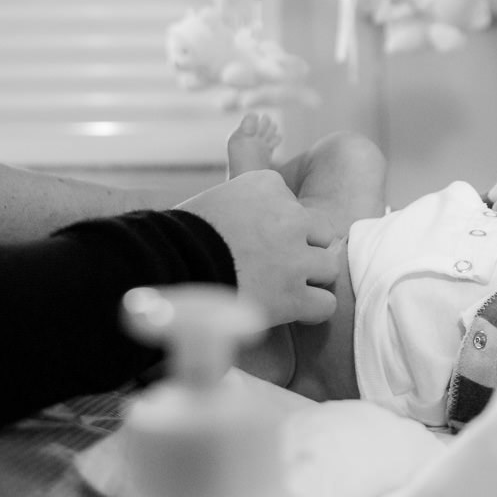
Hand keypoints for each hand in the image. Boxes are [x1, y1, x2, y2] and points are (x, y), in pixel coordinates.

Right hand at [177, 171, 338, 325]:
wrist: (168, 268)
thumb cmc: (181, 235)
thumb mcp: (218, 197)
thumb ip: (245, 200)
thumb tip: (255, 197)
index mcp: (268, 185)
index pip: (293, 204)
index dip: (279, 226)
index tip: (256, 240)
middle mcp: (289, 218)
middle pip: (321, 232)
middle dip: (305, 248)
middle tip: (278, 265)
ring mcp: (294, 259)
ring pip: (328, 267)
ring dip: (310, 279)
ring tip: (282, 288)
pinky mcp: (293, 297)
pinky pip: (325, 304)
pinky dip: (311, 310)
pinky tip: (292, 310)